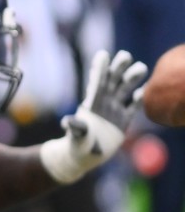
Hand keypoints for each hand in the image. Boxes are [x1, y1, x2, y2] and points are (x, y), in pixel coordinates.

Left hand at [40, 49, 147, 183]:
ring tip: (141, 67)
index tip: (103, 54)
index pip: (97, 83)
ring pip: (124, 91)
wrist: (83, 157)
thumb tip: (66, 121)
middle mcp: (103, 104)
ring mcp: (113, 111)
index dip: (100, 69)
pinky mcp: (122, 121)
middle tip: (125, 55)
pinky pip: (132, 107)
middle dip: (118, 68)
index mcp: (91, 105)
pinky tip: (144, 90)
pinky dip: (138, 99)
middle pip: (112, 82)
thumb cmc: (76, 146)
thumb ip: (76, 127)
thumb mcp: (76, 136)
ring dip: (131, 79)